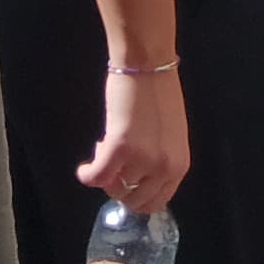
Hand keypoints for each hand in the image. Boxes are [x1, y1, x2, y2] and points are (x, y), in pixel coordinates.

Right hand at [77, 62, 192, 214]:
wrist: (148, 62)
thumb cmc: (159, 91)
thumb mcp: (170, 135)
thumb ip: (159, 159)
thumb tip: (136, 177)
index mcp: (180, 164)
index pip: (158, 201)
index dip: (137, 196)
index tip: (127, 184)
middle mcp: (164, 167)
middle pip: (135, 201)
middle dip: (120, 188)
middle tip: (113, 166)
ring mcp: (143, 159)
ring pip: (115, 188)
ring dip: (105, 174)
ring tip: (104, 149)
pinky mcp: (120, 147)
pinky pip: (97, 176)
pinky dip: (86, 175)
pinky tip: (84, 169)